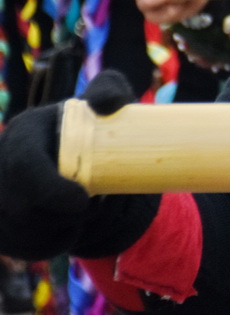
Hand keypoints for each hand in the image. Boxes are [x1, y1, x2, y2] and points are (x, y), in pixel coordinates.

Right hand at [0, 71, 158, 259]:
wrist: (84, 160)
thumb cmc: (96, 126)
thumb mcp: (107, 102)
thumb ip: (109, 92)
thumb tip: (106, 103)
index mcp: (23, 133)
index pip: (23, 165)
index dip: (49, 189)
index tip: (83, 201)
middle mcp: (0, 163)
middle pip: (19, 206)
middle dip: (58, 216)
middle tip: (92, 209)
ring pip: (20, 231)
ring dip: (56, 233)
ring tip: (84, 217)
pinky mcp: (2, 223)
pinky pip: (20, 247)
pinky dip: (47, 245)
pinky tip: (68, 233)